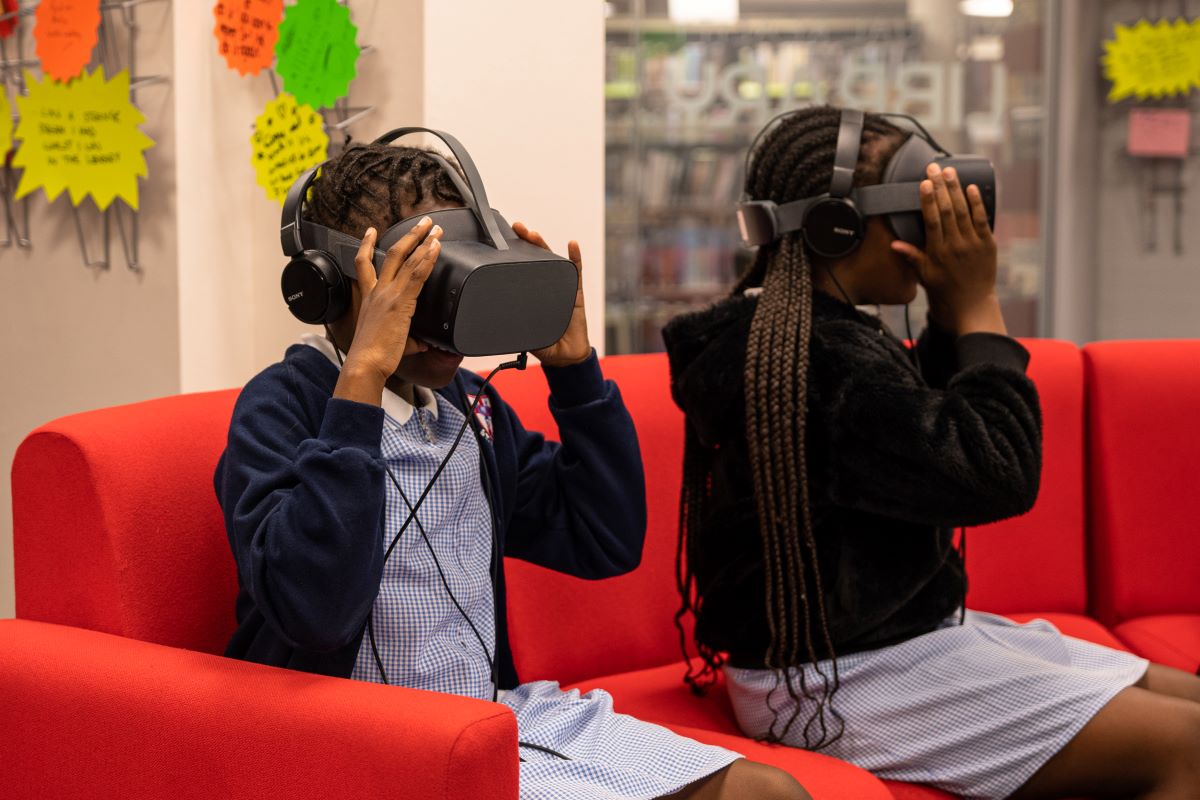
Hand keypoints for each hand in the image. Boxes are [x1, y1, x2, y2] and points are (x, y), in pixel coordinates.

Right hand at [334, 219, 441, 403]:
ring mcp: (388, 294)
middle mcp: (377, 291)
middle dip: (409, 235)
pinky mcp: (401, 301)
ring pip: (406, 258)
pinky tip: (435, 247)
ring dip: (422, 241)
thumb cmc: (372, 357)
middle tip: (422, 223)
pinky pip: (416, 274)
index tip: (370, 231)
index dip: (366, 245)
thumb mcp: (387, 341)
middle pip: (391, 253)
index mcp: (368, 298)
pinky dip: (427, 258)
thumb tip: (422, 344)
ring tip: (435, 228)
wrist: (365, 364)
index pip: (364, 264)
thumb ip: (409, 340)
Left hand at [513, 222, 591, 367]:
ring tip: (533, 233)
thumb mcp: (524, 334)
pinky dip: (575, 257)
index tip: (501, 242)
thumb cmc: (545, 344)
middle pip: (535, 258)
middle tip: (517, 228)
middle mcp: (545, 287)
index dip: (512, 255)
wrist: (566, 356)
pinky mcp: (576, 294)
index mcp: (530, 295)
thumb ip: (516, 327)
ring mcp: (561, 288)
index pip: (520, 270)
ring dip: (543, 245)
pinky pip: (576, 273)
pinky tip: (572, 244)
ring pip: (552, 261)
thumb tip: (500, 321)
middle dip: (526, 242)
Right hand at [891, 164, 1005, 335]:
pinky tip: (971, 188)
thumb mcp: (923, 274)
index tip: (924, 183)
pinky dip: (977, 203)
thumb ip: (911, 255)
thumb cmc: (944, 289)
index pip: (932, 220)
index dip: (928, 200)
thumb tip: (893, 243)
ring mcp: (973, 244)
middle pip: (947, 210)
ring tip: (950, 172)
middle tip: (935, 169)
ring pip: (964, 211)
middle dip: (941, 187)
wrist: (971, 304)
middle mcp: (955, 245)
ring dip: (957, 189)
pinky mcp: (988, 244)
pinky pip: (982, 219)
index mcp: (937, 252)